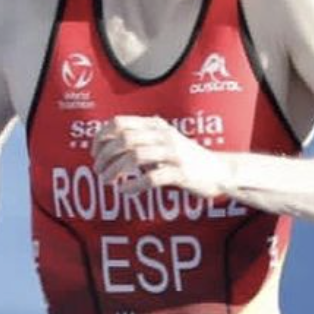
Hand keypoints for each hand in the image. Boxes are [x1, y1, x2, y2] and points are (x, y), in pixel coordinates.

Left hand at [92, 114, 231, 198]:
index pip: (120, 122)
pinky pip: (152, 177)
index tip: (94, 153)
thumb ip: (142, 137)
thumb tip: (108, 144)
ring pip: (135, 156)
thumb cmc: (186, 157)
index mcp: (156, 125)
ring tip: (107, 181)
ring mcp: (173, 154)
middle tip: (98, 170)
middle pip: (124, 140)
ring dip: (115, 170)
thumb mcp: (165, 139)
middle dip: (105, 156)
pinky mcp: (181, 173)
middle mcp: (164, 136)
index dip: (101, 137)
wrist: (219, 170)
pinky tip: (124, 190)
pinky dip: (133, 185)